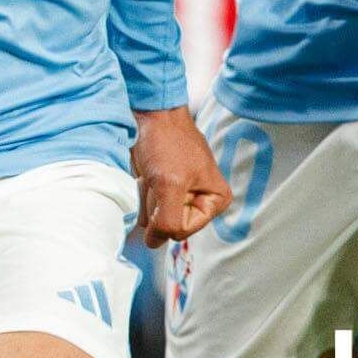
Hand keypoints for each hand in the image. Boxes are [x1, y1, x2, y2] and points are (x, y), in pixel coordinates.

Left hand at [132, 106, 230, 247]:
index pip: (183, 230)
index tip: (164, 188)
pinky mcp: (163, 189)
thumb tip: (155, 244)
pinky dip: (141, 195)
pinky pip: (148, 207)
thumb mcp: (170, 184)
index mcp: (215, 200)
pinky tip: (145, 176)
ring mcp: (181, 195)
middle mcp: (201, 200)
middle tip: (159, 178)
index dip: (166, 215)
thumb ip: (168, 220)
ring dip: (148, 198)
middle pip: (170, 225)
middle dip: (157, 204)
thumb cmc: (166, 143)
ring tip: (153, 174)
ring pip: (157, 218)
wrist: (150, 114)